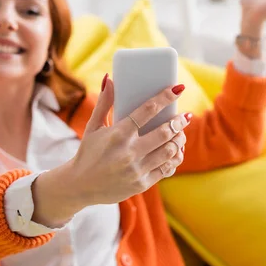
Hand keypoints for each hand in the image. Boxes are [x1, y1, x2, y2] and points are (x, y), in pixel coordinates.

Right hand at [32, 75, 189, 226]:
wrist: (79, 186)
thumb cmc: (88, 152)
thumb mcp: (93, 126)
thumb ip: (104, 103)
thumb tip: (109, 78)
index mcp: (118, 134)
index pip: (147, 110)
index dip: (166, 97)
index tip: (178, 89)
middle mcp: (129, 152)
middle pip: (165, 132)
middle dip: (179, 122)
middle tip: (185, 116)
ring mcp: (137, 169)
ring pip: (170, 151)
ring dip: (180, 140)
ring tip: (181, 133)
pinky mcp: (142, 184)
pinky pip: (166, 169)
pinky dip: (175, 158)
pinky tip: (176, 151)